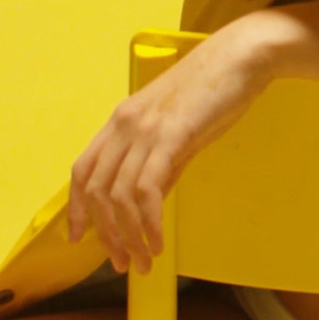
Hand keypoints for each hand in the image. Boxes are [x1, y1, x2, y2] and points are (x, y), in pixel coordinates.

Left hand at [66, 20, 269, 273]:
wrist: (241, 56)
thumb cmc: (216, 87)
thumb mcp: (180, 126)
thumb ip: (162, 161)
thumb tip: (151, 199)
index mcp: (122, 119)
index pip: (83, 170)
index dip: (77, 208)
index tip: (80, 238)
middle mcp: (125, 124)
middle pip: (97, 190)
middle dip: (106, 234)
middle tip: (122, 263)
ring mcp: (146, 129)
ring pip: (119, 196)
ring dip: (129, 236)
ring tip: (144, 260)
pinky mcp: (171, 135)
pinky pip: (148, 190)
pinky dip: (149, 223)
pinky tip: (158, 240)